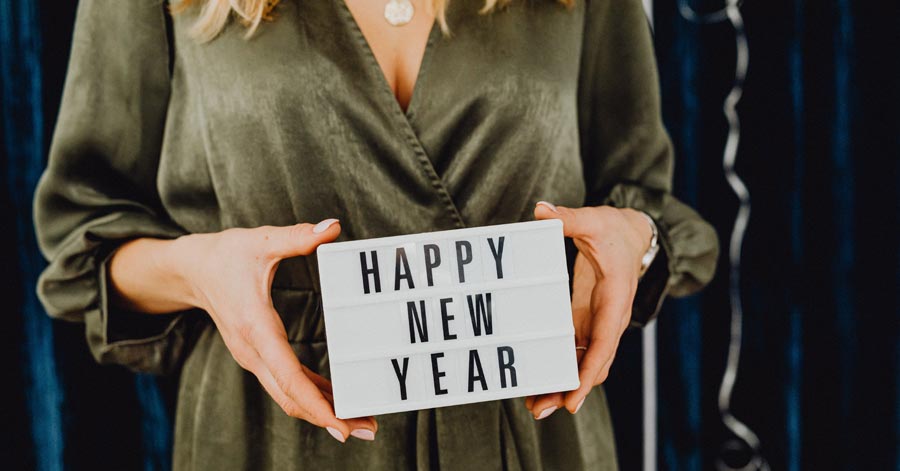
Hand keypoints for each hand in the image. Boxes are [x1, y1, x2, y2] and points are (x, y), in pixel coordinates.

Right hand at [168, 219, 376, 441]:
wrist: (190, 270)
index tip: (342, 424)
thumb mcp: (260, 241)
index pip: (289, 376)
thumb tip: (331, 227)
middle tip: (369, 429)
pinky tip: (337, 401)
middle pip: (292, 397)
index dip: (317, 403)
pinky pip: (286, 383)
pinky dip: (311, 395)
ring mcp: (254, 357)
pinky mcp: (258, 355)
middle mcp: (253, 351)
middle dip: (330, 418)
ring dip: (323, 411)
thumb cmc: (225, 255)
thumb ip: (296, 237)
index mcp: (256, 327)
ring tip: (362, 421)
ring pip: (289, 395)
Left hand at [524, 202, 651, 419]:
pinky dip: (559, 367)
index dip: (588, 372)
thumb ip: (569, 217)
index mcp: (615, 299)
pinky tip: (538, 381)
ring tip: (534, 406)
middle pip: (592, 363)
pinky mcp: (587, 319)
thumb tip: (543, 210)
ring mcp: (599, 322)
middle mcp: (610, 318)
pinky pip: (574, 351)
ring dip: (561, 384)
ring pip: (582, 362)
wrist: (635, 234)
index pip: (604, 343)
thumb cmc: (616, 229)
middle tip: (540, 410)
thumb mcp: (595, 220)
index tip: (573, 397)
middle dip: (569, 389)